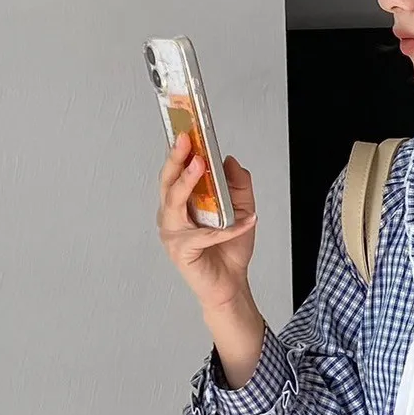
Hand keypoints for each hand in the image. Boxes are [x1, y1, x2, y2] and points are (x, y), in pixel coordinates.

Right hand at [157, 131, 257, 311]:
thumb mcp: (242, 209)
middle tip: (186, 141)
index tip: (185, 131)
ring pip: (175, 203)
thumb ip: (238, 184)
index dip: (178, 152)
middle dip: (176, 159)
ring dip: (188, 182)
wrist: (231, 283)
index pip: (175, 173)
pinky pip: (204, 234)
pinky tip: (246, 222)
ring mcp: (173, 234)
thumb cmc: (228, 250)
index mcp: (181, 204)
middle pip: (168, 183)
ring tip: (200, 165)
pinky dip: (227, 228)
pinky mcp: (182, 251)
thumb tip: (230, 160)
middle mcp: (172, 216)